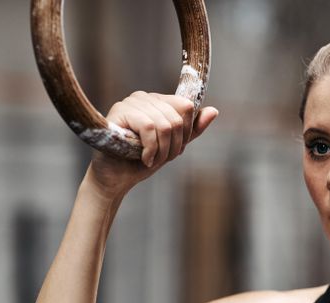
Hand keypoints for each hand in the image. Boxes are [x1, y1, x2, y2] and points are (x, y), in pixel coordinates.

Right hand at [85, 92, 218, 198]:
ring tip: (151, 160)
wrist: (116, 179)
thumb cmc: (141, 161)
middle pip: (177, 117)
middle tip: (162, 159)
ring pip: (165, 124)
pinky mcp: (120, 112)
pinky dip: (151, 149)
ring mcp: (130, 102)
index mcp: (157, 101)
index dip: (185, 132)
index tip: (173, 149)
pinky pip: (150, 127)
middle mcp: (143, 97)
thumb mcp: (173, 146)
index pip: (186, 106)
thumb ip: (192, 130)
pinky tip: (144, 159)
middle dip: (174, 145)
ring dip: (163, 151)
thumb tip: (214, 111)